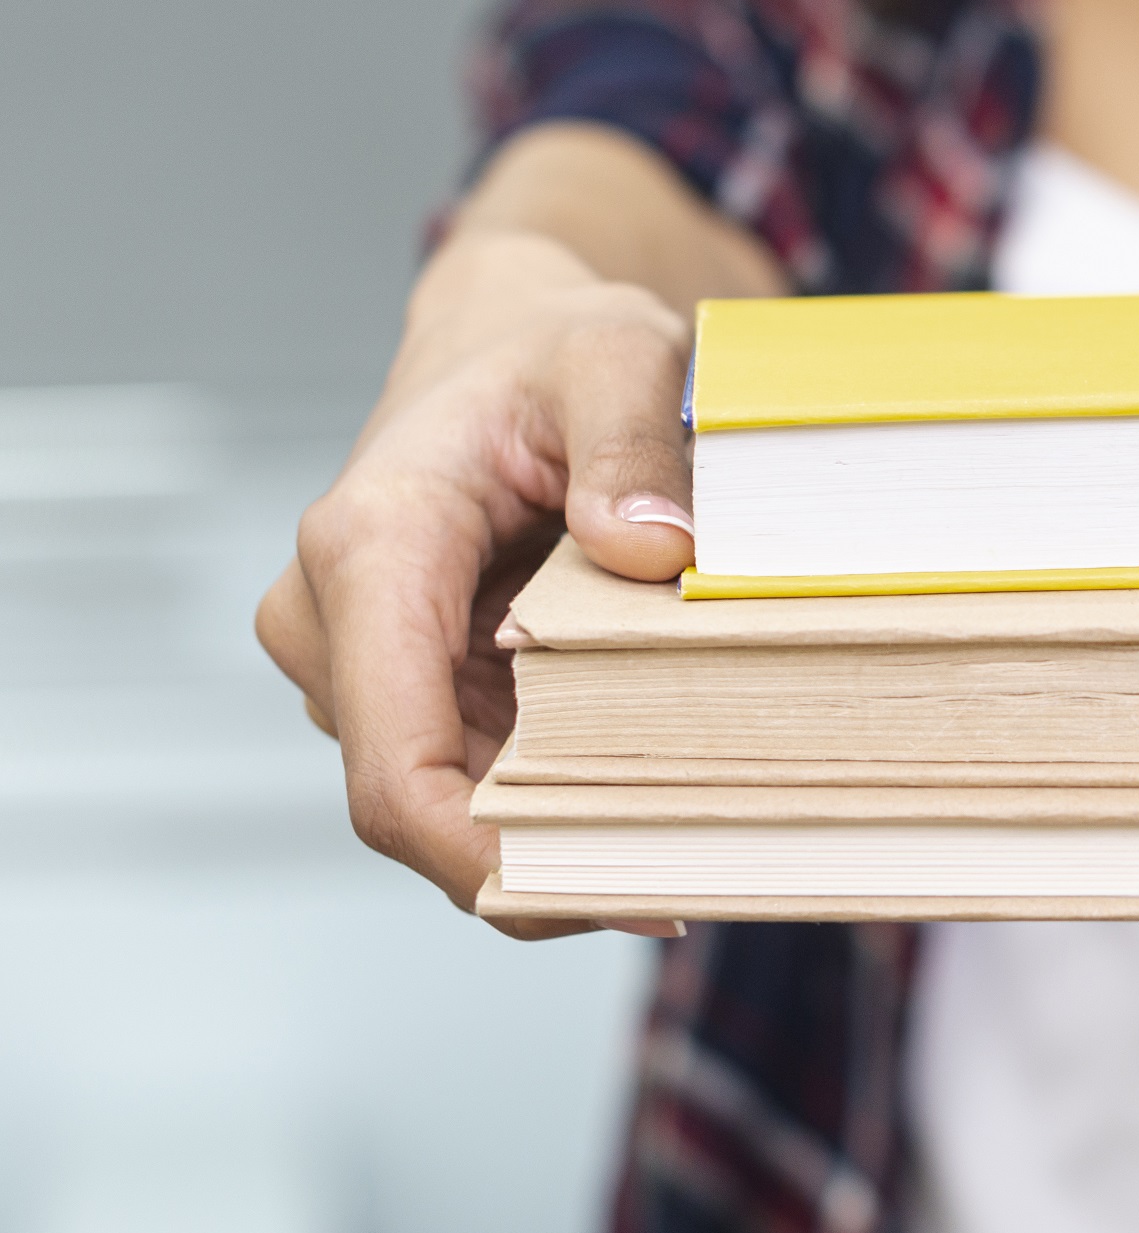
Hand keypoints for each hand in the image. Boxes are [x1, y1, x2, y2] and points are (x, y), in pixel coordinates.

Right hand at [256, 228, 699, 940]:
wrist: (506, 338)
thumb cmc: (553, 345)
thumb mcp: (617, 355)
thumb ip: (633, 444)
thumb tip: (652, 551)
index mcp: (371, 550)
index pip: (396, 769)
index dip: (492, 861)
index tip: (616, 894)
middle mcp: (338, 624)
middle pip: (429, 805)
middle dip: (555, 855)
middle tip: (706, 874)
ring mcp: (370, 665)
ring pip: (459, 801)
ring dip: (566, 828)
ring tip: (705, 829)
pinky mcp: (418, 684)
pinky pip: (482, 772)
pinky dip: (565, 796)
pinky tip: (664, 792)